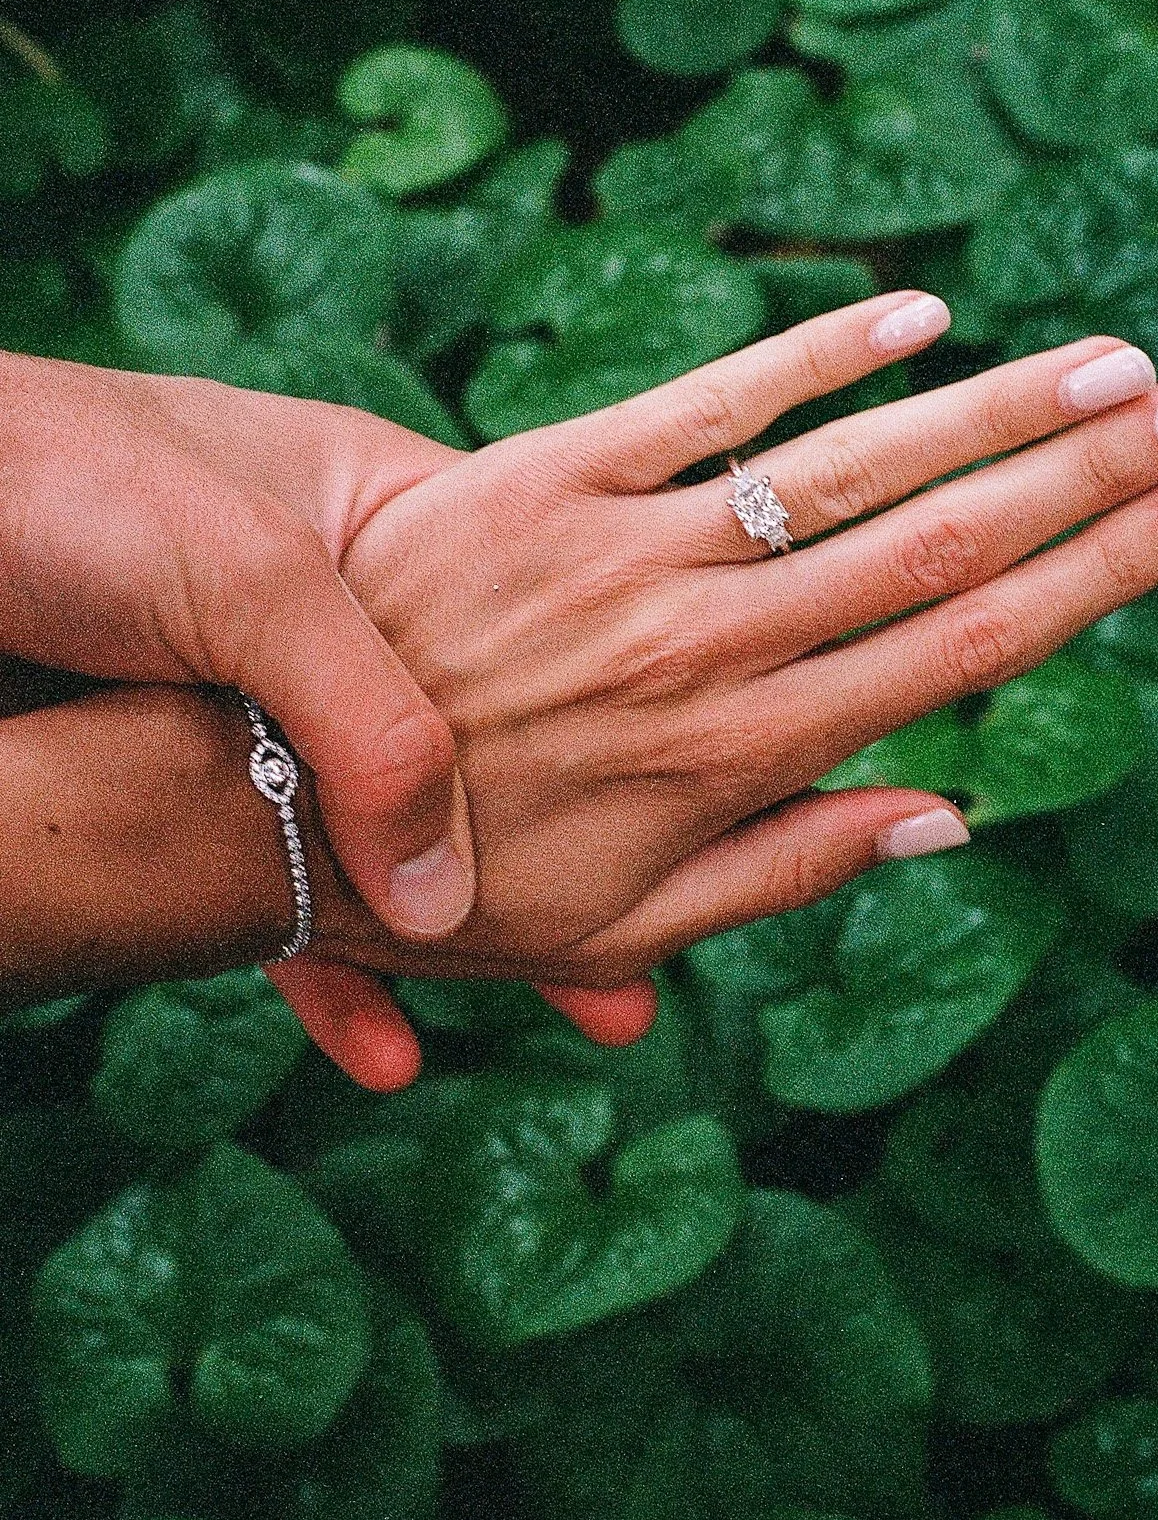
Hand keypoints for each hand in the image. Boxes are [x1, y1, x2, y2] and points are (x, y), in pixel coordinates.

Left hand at [0, 353, 640, 1075]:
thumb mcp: (256, 578)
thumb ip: (373, 723)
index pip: (563, 621)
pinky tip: (377, 1040)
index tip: (711, 800)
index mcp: (405, 527)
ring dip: (470, 934)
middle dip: (571, 862)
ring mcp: (272, 697)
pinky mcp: (189, 766)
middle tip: (642, 960)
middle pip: (499, 757)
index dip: (640, 717)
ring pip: (398, 837)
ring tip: (560, 1010)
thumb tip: (450, 895)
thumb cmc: (85, 479)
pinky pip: (281, 883)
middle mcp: (357, 618)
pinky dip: (327, 961)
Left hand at [329, 293, 1157, 997]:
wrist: (259, 792)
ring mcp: (628, 549)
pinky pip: (702, 401)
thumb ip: (793, 868)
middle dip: (1098, 466)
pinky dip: (814, 353)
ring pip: (854, 467)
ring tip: (1116, 359)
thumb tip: (950, 815)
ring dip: (999, 406)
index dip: (1102, 574)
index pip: (969, 650)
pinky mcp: (544, 477)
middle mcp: (711, 642)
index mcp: (745, 754)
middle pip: (948, 539)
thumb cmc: (456, 882)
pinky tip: (916, 312)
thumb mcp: (627, 929)